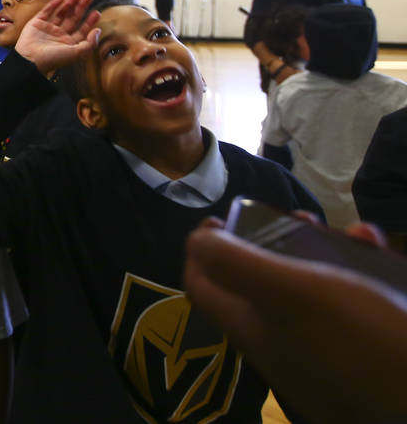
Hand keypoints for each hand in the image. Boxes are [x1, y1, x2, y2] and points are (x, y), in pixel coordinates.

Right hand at [14, 0, 100, 73]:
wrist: (30, 59)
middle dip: (81, 7)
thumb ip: (90, 43)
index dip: (90, 21)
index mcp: (69, 44)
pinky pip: (46, 12)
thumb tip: (98, 31)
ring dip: (69, 4)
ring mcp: (48, 29)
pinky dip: (53, 4)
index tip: (96, 12)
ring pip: (61, 13)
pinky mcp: (37, 23)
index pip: (82, 30)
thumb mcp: (76, 54)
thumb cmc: (53, 59)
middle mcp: (59, 36)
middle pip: (73, 19)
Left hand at [184, 220, 406, 423]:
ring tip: (347, 232)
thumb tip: (196, 241)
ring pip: (308, 287)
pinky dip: (359, 270)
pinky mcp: (360, 350)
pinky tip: (373, 248)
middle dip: (272, 241)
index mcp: (250, 330)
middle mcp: (279, 343)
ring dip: (321, 250)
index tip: (219, 219)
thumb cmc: (357, 337)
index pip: (201, 287)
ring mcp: (321, 351)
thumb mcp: (289, 292)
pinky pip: (349, 304)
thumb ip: (235, 264)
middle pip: (257, 283)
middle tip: (296, 218)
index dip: (201, 250)